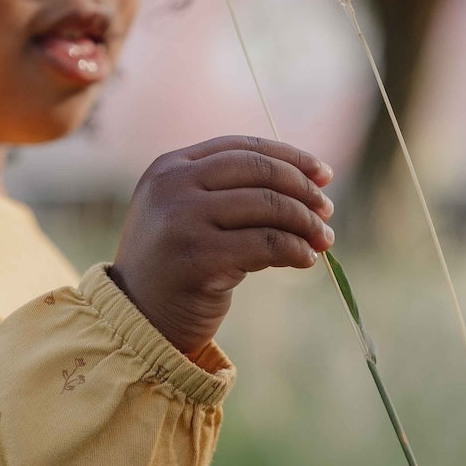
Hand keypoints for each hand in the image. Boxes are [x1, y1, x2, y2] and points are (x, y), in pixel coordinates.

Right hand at [109, 136, 334, 357]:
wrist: (138, 317)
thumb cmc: (174, 264)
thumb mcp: (186, 212)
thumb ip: (226, 189)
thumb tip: (306, 178)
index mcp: (169, 167)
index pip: (242, 148)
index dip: (290, 157)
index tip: (324, 174)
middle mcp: (172, 187)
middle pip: (259, 171)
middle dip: (303, 189)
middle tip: (327, 211)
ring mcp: (182, 221)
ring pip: (268, 206)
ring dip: (306, 223)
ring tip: (323, 240)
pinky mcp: (199, 259)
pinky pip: (267, 245)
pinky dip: (295, 250)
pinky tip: (305, 259)